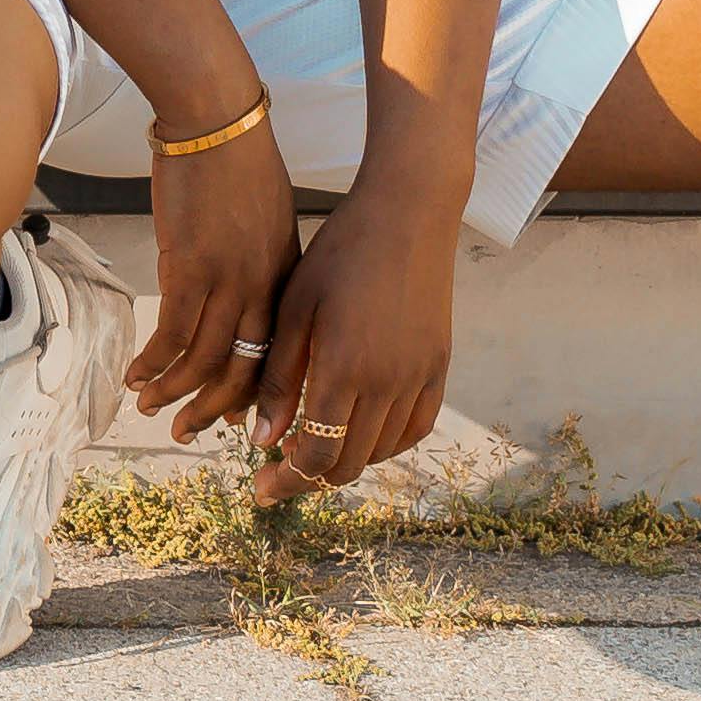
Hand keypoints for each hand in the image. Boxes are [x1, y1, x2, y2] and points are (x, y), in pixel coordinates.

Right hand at [126, 120, 298, 440]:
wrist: (217, 119)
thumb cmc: (239, 161)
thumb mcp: (268, 219)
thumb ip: (260, 265)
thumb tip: (238, 301)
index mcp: (286, 277)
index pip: (277, 353)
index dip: (253, 394)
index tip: (234, 421)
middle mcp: (263, 287)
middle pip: (243, 369)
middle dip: (212, 411)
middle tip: (186, 432)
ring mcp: (228, 280)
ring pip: (203, 360)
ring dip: (173, 391)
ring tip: (147, 406)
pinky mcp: (189, 268)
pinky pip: (171, 335)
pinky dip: (152, 362)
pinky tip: (135, 373)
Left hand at [248, 185, 460, 507]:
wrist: (408, 213)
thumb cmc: (341, 252)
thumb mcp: (295, 309)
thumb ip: (281, 379)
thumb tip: (263, 441)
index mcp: (345, 370)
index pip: (316, 457)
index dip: (286, 482)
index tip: (261, 488)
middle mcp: (388, 383)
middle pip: (349, 464)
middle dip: (310, 479)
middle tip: (280, 470)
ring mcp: (420, 376)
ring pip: (382, 451)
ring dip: (346, 460)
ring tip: (317, 446)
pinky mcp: (439, 364)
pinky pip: (417, 427)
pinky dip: (388, 444)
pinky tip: (364, 433)